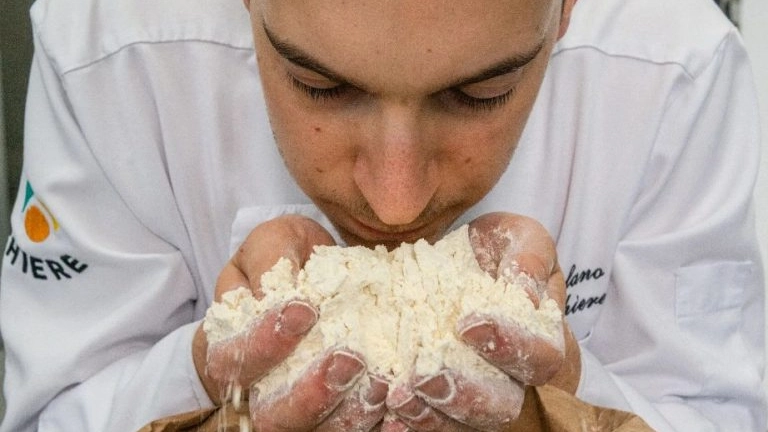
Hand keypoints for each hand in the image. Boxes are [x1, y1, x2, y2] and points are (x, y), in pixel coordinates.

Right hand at [192, 215, 387, 430]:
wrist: (316, 275)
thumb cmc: (285, 258)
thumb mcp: (272, 242)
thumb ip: (269, 260)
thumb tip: (278, 290)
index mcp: (228, 349)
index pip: (232, 360)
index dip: (263, 343)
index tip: (303, 309)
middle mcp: (257, 390)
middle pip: (270, 413)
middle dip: (309, 392)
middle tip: (347, 359)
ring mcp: (296, 409)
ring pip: (313, 430)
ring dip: (347, 413)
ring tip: (381, 385)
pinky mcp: (333, 414)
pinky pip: (350, 430)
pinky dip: (378, 425)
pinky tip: (401, 415)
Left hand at [385, 212, 580, 430]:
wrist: (461, 261)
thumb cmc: (498, 251)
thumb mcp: (521, 238)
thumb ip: (529, 259)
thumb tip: (526, 293)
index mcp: (542, 339)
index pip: (540, 357)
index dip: (509, 346)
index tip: (468, 324)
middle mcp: (513, 376)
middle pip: (502, 404)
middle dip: (465, 393)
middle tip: (426, 376)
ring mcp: (478, 393)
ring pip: (464, 423)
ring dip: (431, 415)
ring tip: (398, 398)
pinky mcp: (442, 399)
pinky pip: (430, 422)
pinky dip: (407, 423)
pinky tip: (384, 415)